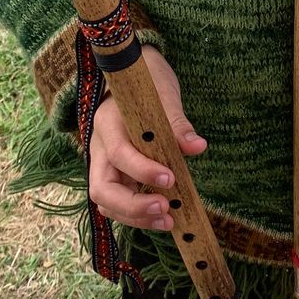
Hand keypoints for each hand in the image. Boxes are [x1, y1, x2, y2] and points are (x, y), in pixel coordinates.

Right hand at [88, 46, 206, 229]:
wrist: (134, 77)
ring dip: (135, 217)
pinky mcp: (117, 175)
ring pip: (108, 202)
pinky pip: (120, 202)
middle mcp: (101, 148)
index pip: (118, 153)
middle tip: (165, 209)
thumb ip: (178, 123)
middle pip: (102, 188)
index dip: (142, 170)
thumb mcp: (164, 94)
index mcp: (108, 123)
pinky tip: (165, 217)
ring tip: (168, 220)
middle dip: (132, 205)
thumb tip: (197, 146)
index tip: (171, 178)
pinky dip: (139, 215)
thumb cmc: (148, 83)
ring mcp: (106, 165)